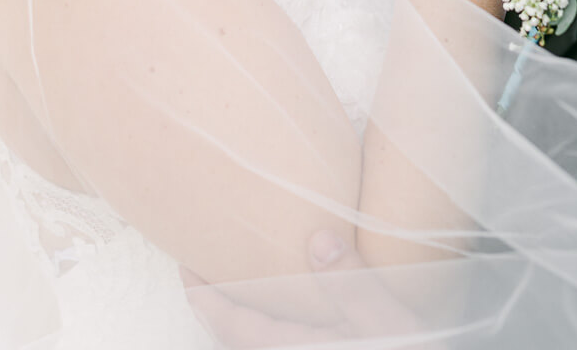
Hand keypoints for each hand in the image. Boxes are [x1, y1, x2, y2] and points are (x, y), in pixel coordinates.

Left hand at [180, 233, 419, 346]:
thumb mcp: (393, 323)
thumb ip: (353, 282)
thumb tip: (317, 237)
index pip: (234, 326)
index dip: (204, 298)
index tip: (183, 267)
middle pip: (236, 341)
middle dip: (214, 308)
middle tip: (198, 271)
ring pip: (256, 347)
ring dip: (238, 322)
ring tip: (234, 285)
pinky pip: (280, 347)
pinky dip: (264, 330)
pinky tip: (283, 310)